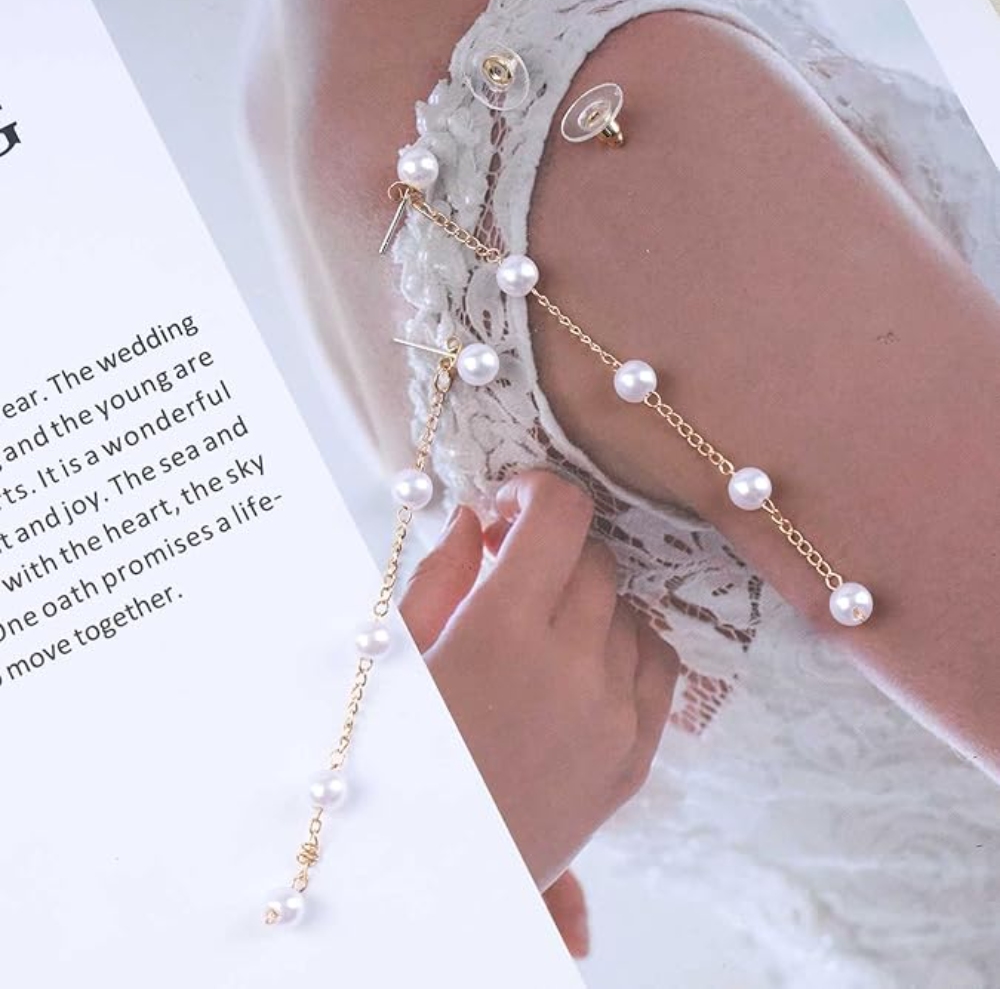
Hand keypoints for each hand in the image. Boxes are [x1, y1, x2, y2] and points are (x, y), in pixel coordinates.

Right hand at [400, 470, 679, 889]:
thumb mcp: (396, 661)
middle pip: (596, 558)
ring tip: (541, 628)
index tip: (510, 504)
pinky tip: (588, 656)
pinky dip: (629, 643)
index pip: (560, 516)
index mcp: (501, 630)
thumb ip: (439, 576)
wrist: (434, 882)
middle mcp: (571, 665)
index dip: (538, 491)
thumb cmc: (395, 764)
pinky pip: (660, 663)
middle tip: (513, 569)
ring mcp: (614, 714)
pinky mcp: (636, 756)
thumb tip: (477, 520)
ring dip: (586, 599)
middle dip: (553, 550)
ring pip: (628, 607)